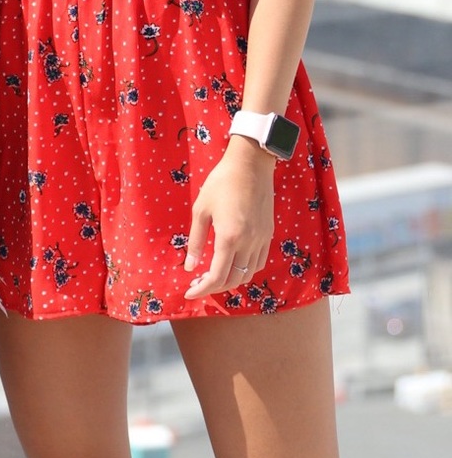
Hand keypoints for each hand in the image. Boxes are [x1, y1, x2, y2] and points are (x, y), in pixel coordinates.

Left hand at [183, 138, 274, 299]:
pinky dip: (245, 269)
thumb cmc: (221, 183)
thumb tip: (190, 266)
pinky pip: (259, 261)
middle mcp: (249, 243)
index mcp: (229, 237)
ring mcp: (262, 239)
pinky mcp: (269, 233)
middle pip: (234, 279)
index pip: (217, 276)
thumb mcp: (200, 209)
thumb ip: (195, 240)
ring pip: (249, 273)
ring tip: (213, 277)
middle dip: (215, 288)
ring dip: (231, 281)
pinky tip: (232, 263)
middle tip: (197, 286)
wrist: (251, 165)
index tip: (189, 293)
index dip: (202, 289)